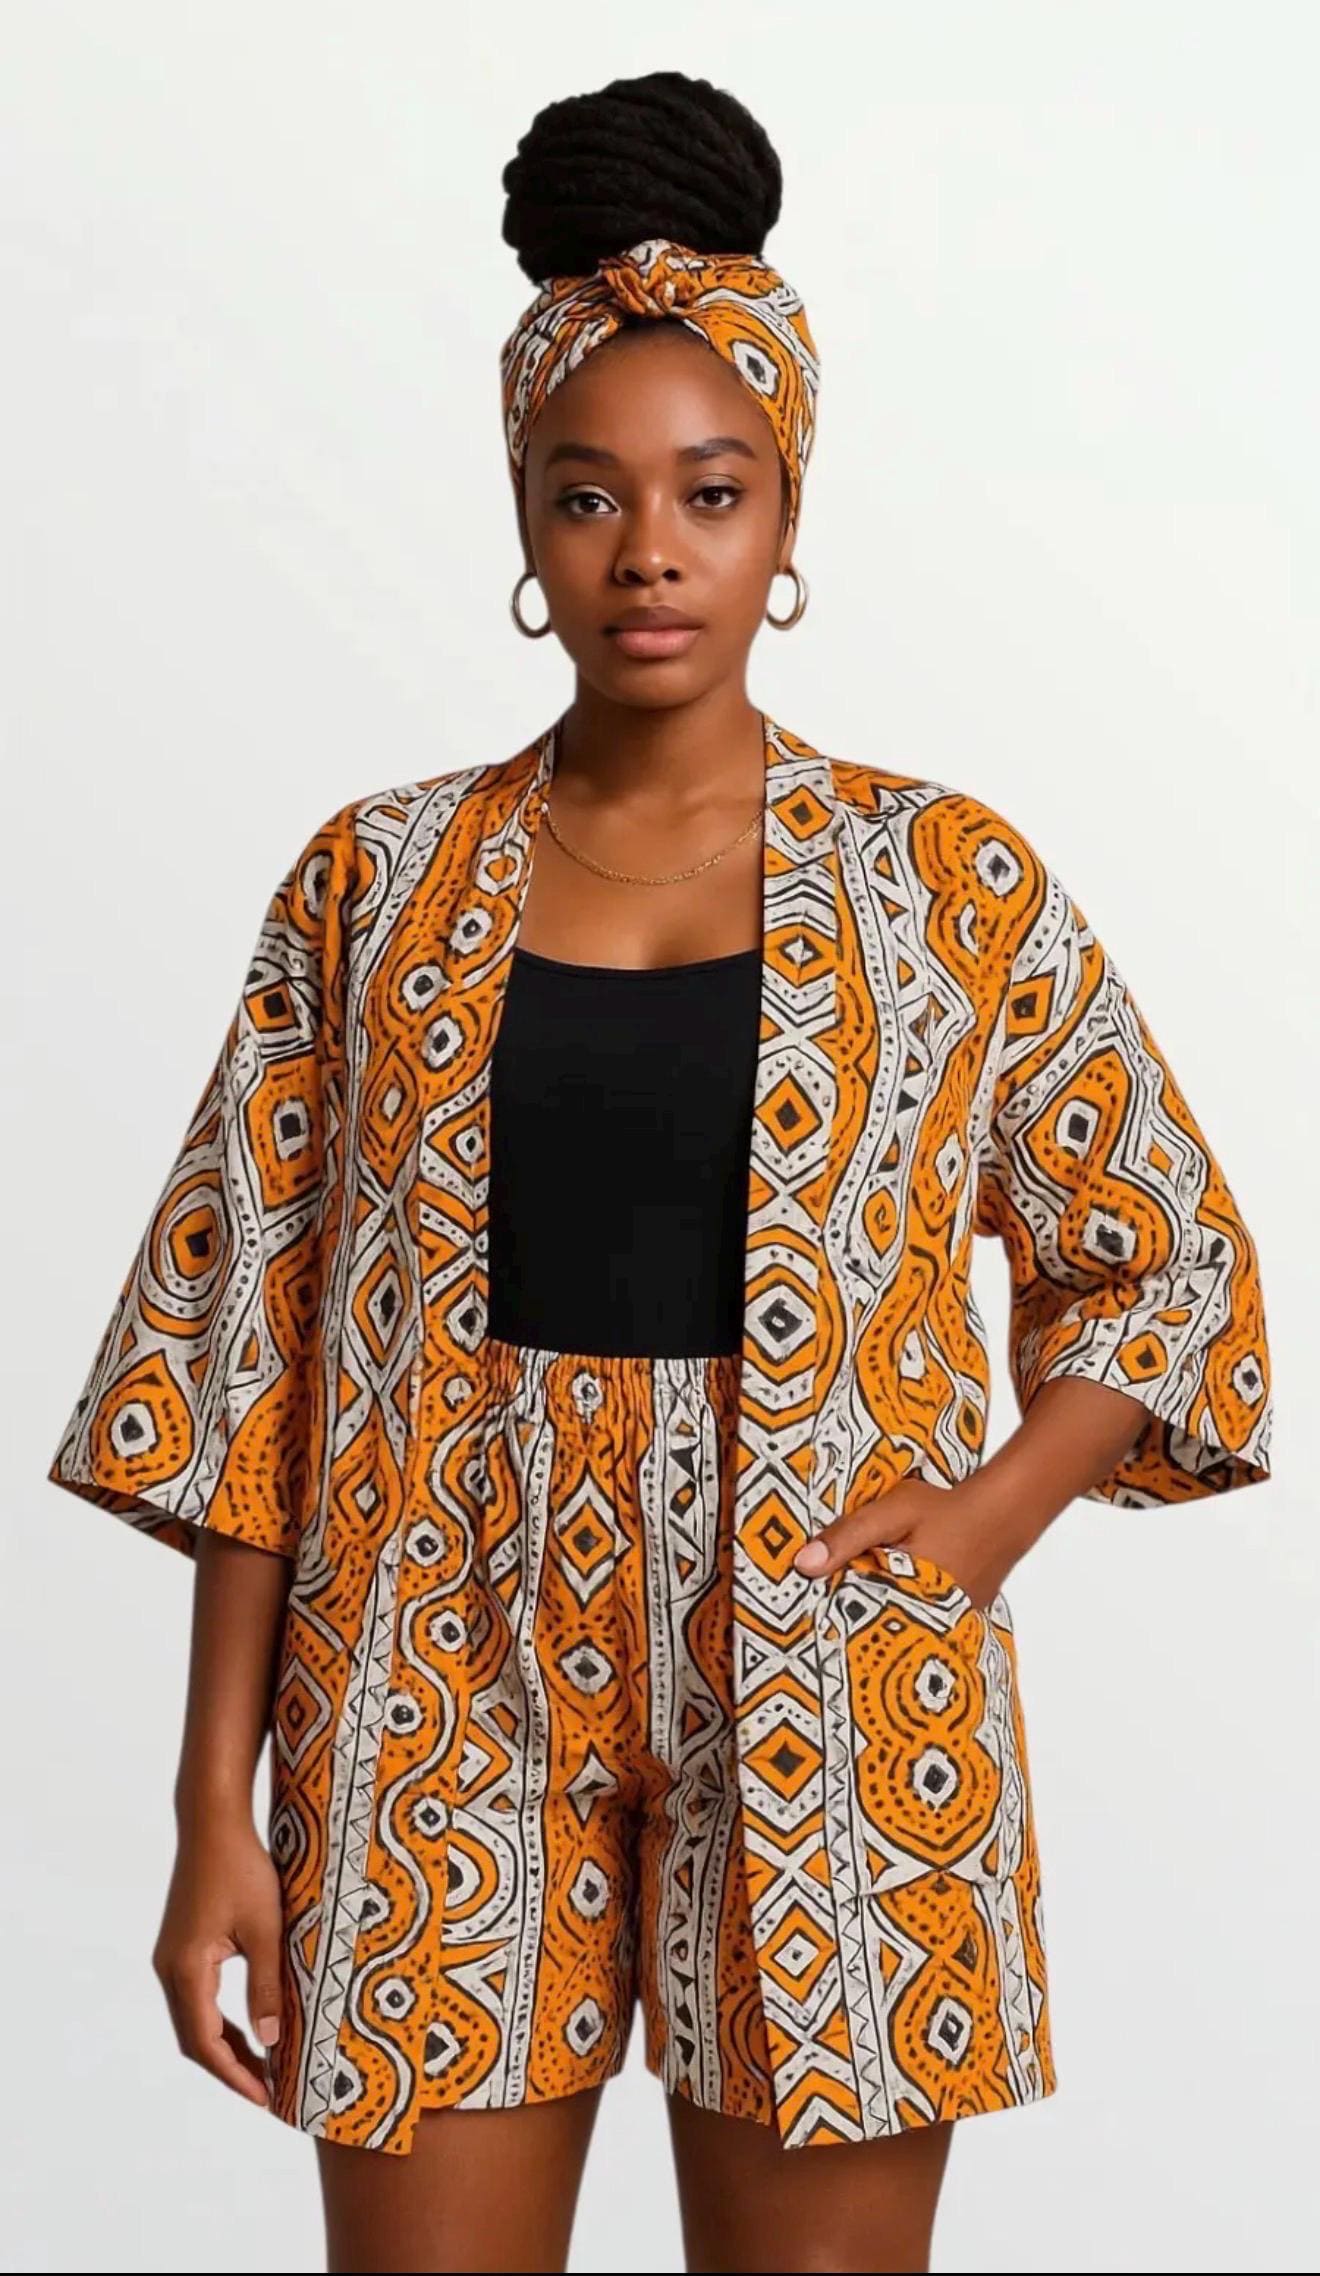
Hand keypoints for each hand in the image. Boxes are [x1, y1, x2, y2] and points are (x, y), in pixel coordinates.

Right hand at [152, 1813, 284, 2109]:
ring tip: (263, 2067)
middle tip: (268, 2090)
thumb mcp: (265, 1929)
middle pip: (195, 2038)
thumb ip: (266, 1986)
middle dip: (230, 2067)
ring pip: (194, 2020)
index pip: (205, 2042)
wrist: (213, 1823)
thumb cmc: (242, 1869)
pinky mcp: (180, 1947)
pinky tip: (248, 2028)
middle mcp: (169, 1969)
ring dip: (225, 2045)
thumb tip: (270, 2041)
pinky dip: (220, 2021)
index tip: (264, 2098)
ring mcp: (171, 1958)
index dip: (234, 2075)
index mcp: (186, 1970)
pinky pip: (196, 1998)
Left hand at [793, 1477, 1023, 1611]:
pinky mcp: (959, 1620)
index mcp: (903, 1599)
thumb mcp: (892, 1512)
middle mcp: (927, 1622)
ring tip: (850, 1614)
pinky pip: (923, 1622)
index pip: (853, 1618)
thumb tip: (803, 1565)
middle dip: (851, 1621)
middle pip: (876, 1627)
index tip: (801, 1616)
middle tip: (816, 1622)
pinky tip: (892, 1600)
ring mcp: (947, 1626)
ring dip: (879, 1618)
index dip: (828, 1615)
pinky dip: (906, 1613)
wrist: (1005, 1513)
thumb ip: (848, 1536)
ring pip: (900, 1627)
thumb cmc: (947, 1509)